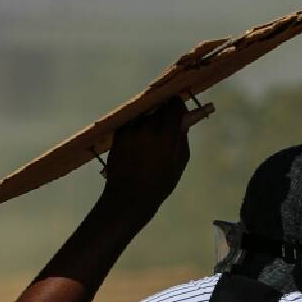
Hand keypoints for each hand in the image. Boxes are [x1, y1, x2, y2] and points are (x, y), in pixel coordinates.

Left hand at [103, 97, 210, 211]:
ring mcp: (130, 128)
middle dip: (164, 113)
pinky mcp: (119, 133)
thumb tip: (182, 121)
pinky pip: (132, 124)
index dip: (178, 106)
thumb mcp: (179, 163)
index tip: (180, 112)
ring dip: (150, 120)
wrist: (129, 196)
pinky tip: (138, 143)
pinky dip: (138, 128)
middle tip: (167, 125)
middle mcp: (146, 126)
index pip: (174, 105)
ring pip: (145, 115)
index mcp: (165, 134)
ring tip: (151, 138)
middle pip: (159, 107)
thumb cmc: (159, 184)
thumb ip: (181, 138)